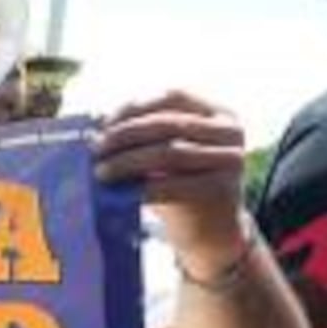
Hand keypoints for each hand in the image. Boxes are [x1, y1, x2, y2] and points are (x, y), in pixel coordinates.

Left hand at [95, 92, 249, 257]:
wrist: (212, 229)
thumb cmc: (182, 184)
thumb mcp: (171, 152)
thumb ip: (147, 135)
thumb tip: (98, 127)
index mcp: (220, 113)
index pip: (173, 97)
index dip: (135, 107)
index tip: (104, 124)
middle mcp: (231, 133)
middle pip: (168, 124)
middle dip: (125, 135)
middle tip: (95, 149)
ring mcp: (230, 161)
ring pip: (169, 152)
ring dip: (127, 161)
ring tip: (101, 172)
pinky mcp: (220, 191)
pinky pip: (172, 185)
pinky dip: (140, 188)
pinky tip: (119, 193)